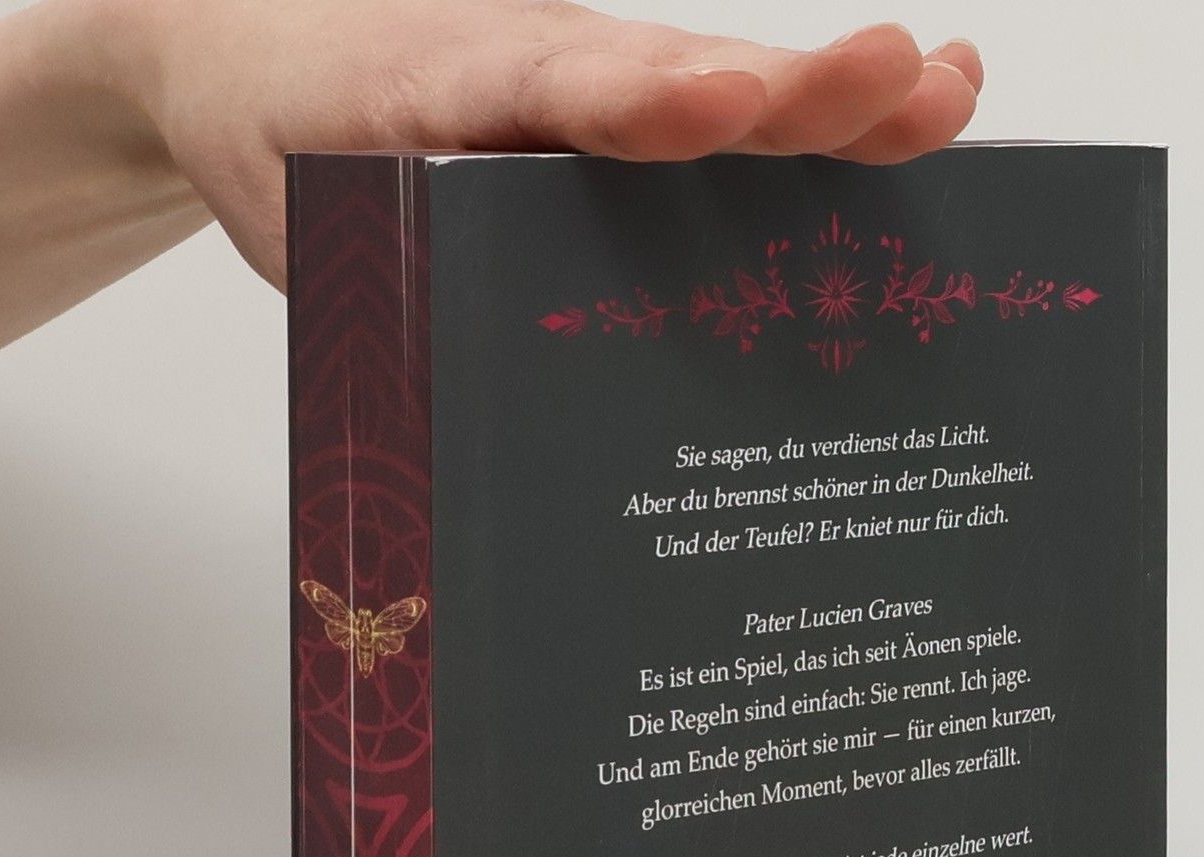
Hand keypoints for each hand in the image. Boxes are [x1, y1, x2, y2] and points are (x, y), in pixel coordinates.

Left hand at [103, 0, 983, 282]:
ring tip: (950, 92)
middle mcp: (554, 75)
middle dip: (799, 96)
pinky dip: (822, 114)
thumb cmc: (286, 152)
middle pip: (688, 80)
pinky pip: (731, 109)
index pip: (559, 98)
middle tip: (907, 85)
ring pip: (731, 88)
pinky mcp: (631, 99)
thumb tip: (458, 459)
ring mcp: (605, 80)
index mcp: (453, 101)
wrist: (254, 49)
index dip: (642, 105)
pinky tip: (924, 104)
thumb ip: (377, 305)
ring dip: (839, 100)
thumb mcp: (309, 239)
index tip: (719, 103)